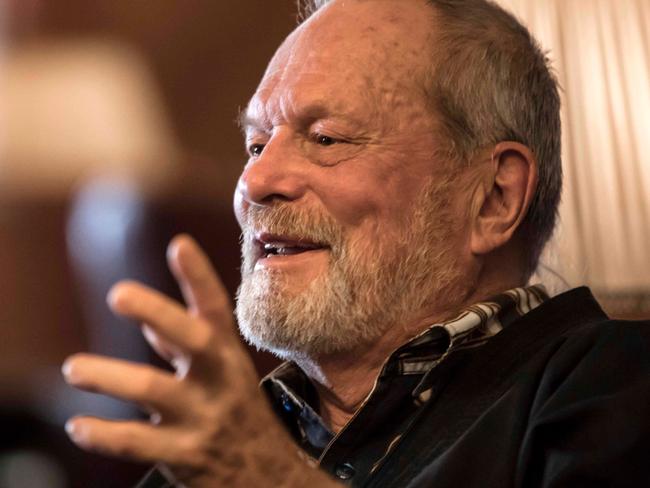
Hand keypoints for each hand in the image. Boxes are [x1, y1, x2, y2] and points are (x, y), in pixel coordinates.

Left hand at [63, 235, 336, 486]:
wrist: (266, 475)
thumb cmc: (236, 411)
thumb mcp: (221, 372)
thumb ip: (182, 345)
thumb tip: (148, 319)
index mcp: (228, 355)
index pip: (216, 309)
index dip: (199, 277)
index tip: (179, 245)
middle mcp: (220, 380)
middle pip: (196, 340)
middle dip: (159, 312)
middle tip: (118, 294)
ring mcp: (204, 417)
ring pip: (155, 391)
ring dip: (110, 377)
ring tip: (75, 369)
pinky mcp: (186, 454)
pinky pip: (138, 443)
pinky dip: (104, 434)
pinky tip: (79, 425)